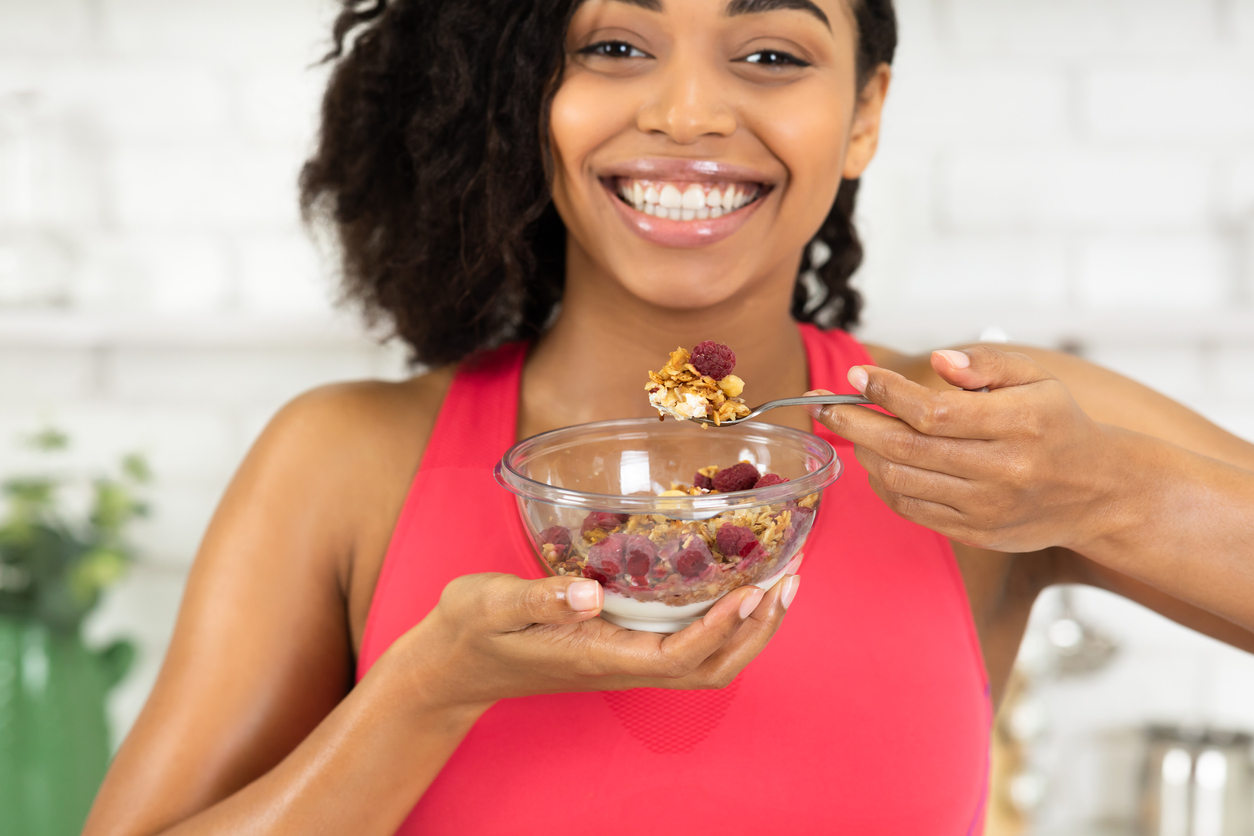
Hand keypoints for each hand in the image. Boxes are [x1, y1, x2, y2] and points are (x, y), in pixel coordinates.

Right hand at [389, 562, 800, 713]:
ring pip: (703, 662)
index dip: (720, 629)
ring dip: (747, 630)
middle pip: (708, 669)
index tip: (752, 590)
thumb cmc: (470, 632)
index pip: (676, 656)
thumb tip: (589, 593)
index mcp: (596, 656)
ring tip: (778, 584)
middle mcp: (619, 664)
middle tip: (788, 581)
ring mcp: (622, 660)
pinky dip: (721, 623)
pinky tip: (729, 588)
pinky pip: (685, 646)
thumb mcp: (491, 605)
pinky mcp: (620, 647)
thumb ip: (539, 598)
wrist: (451, 666)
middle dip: (755, 632)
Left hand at [809, 345, 1116, 553]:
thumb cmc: (1058, 425)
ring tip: (851, 429)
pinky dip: (884, 483)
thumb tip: (940, 360)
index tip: (856, 375)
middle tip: (822, 405)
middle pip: (906, 448)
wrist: (1098, 492)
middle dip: (853, 423)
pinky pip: (912, 509)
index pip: (934, 411)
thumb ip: (987, 364)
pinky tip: (877, 459)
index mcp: (1020, 424)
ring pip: (902, 480)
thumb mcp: (1038, 379)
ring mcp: (988, 508)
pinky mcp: (977, 534)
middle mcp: (1004, 470)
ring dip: (865, 452)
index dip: (886, 392)